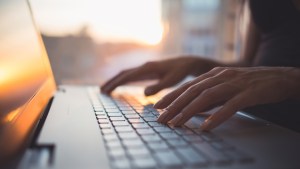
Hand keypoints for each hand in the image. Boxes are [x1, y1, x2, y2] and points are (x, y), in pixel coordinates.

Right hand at [101, 57, 219, 95]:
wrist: (187, 63)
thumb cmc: (181, 72)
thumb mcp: (172, 80)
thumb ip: (159, 86)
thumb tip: (144, 93)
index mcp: (148, 68)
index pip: (127, 76)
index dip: (116, 83)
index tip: (106, 90)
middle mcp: (144, 66)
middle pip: (123, 73)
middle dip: (112, 82)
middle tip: (101, 91)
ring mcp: (145, 68)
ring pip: (126, 73)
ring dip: (116, 81)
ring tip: (106, 89)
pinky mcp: (148, 71)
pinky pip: (132, 75)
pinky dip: (123, 80)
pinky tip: (120, 85)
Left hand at [155, 67, 299, 129]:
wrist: (279, 77)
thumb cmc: (250, 83)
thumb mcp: (226, 86)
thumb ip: (210, 96)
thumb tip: (194, 109)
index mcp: (213, 75)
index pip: (187, 86)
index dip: (171, 96)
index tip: (157, 107)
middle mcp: (220, 77)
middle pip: (192, 91)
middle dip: (174, 106)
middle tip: (161, 118)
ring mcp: (234, 84)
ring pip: (207, 97)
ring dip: (189, 111)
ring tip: (177, 124)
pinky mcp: (248, 93)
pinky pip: (230, 105)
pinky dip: (217, 116)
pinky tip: (206, 126)